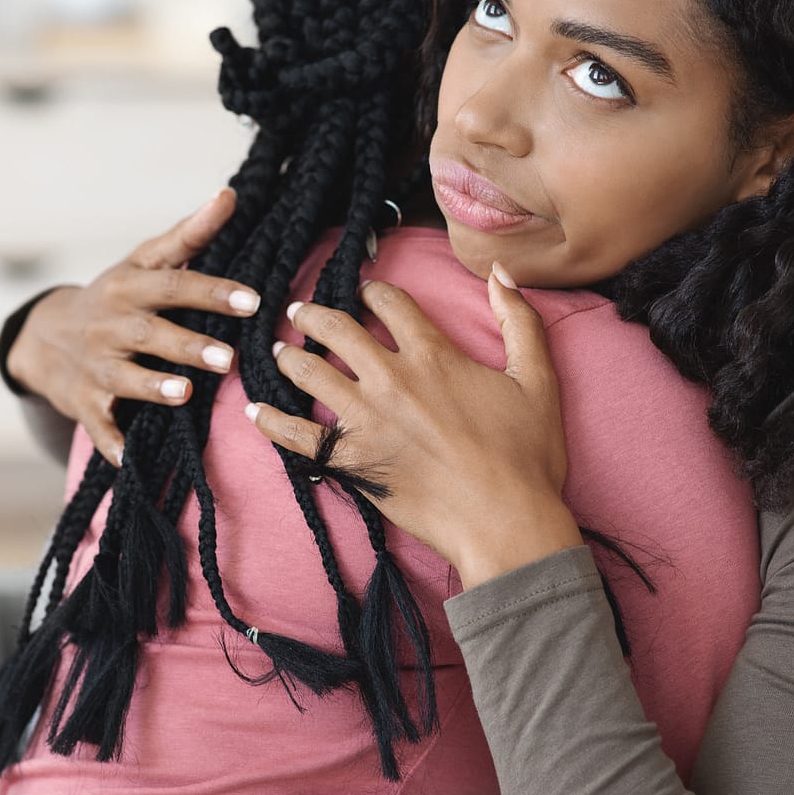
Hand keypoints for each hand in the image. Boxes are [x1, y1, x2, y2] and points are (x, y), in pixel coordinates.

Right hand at [6, 188, 260, 465]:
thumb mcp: (145, 261)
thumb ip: (191, 234)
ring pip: (124, 378)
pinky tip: (131, 459)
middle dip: (188, 346)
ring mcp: (95, 366)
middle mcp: (110, 326)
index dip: (212, 292)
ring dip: (153, 387)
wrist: (45, 334)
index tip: (252, 300)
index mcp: (130, 288)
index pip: (175, 286)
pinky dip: (111, 443)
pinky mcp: (84, 403)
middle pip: (150, 334)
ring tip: (186, 394)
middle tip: (229, 357)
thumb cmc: (117, 294)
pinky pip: (98, 426)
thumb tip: (230, 195)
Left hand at [246, 263, 583, 587]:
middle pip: (338, 330)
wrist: (506, 521)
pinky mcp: (352, 461)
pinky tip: (255, 411)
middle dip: (315, 314)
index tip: (364, 291)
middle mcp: (392, 379)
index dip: (374, 291)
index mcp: (434, 355)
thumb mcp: (538, 379)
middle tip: (300, 311)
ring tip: (278, 350)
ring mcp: (366, 421)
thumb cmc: (527, 454)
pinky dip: (271, 422)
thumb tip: (501, 272)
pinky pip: (296, 437)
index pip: (391, 303)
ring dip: (289, 356)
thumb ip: (519, 321)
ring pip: (310, 373)